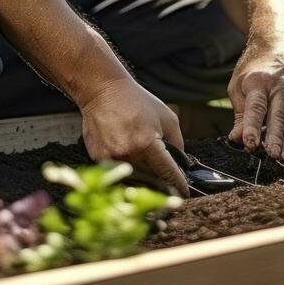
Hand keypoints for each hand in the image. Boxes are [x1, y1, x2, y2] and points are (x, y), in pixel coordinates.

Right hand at [79, 80, 189, 197]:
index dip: (178, 185)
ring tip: (152, 183)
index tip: (184, 193)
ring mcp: (111, 157)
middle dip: (162, 186)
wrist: (103, 91)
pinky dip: (127, 174)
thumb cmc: (136, 101)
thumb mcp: (166, 117)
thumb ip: (177, 142)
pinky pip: (117, 173)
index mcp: (147, 143)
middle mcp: (128, 153)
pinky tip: (132, 167)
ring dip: (144, 183)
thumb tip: (181, 162)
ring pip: (133, 180)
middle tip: (170, 191)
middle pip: (150, 181)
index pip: (167, 173)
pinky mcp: (99, 158)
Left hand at [227, 44, 283, 159]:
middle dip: (276, 137)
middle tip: (273, 156)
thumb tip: (238, 138)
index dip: (252, 126)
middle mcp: (282, 85)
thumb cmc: (257, 66)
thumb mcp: (240, 83)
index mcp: (259, 80)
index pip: (256, 107)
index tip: (249, 143)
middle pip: (279, 114)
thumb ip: (239, 112)